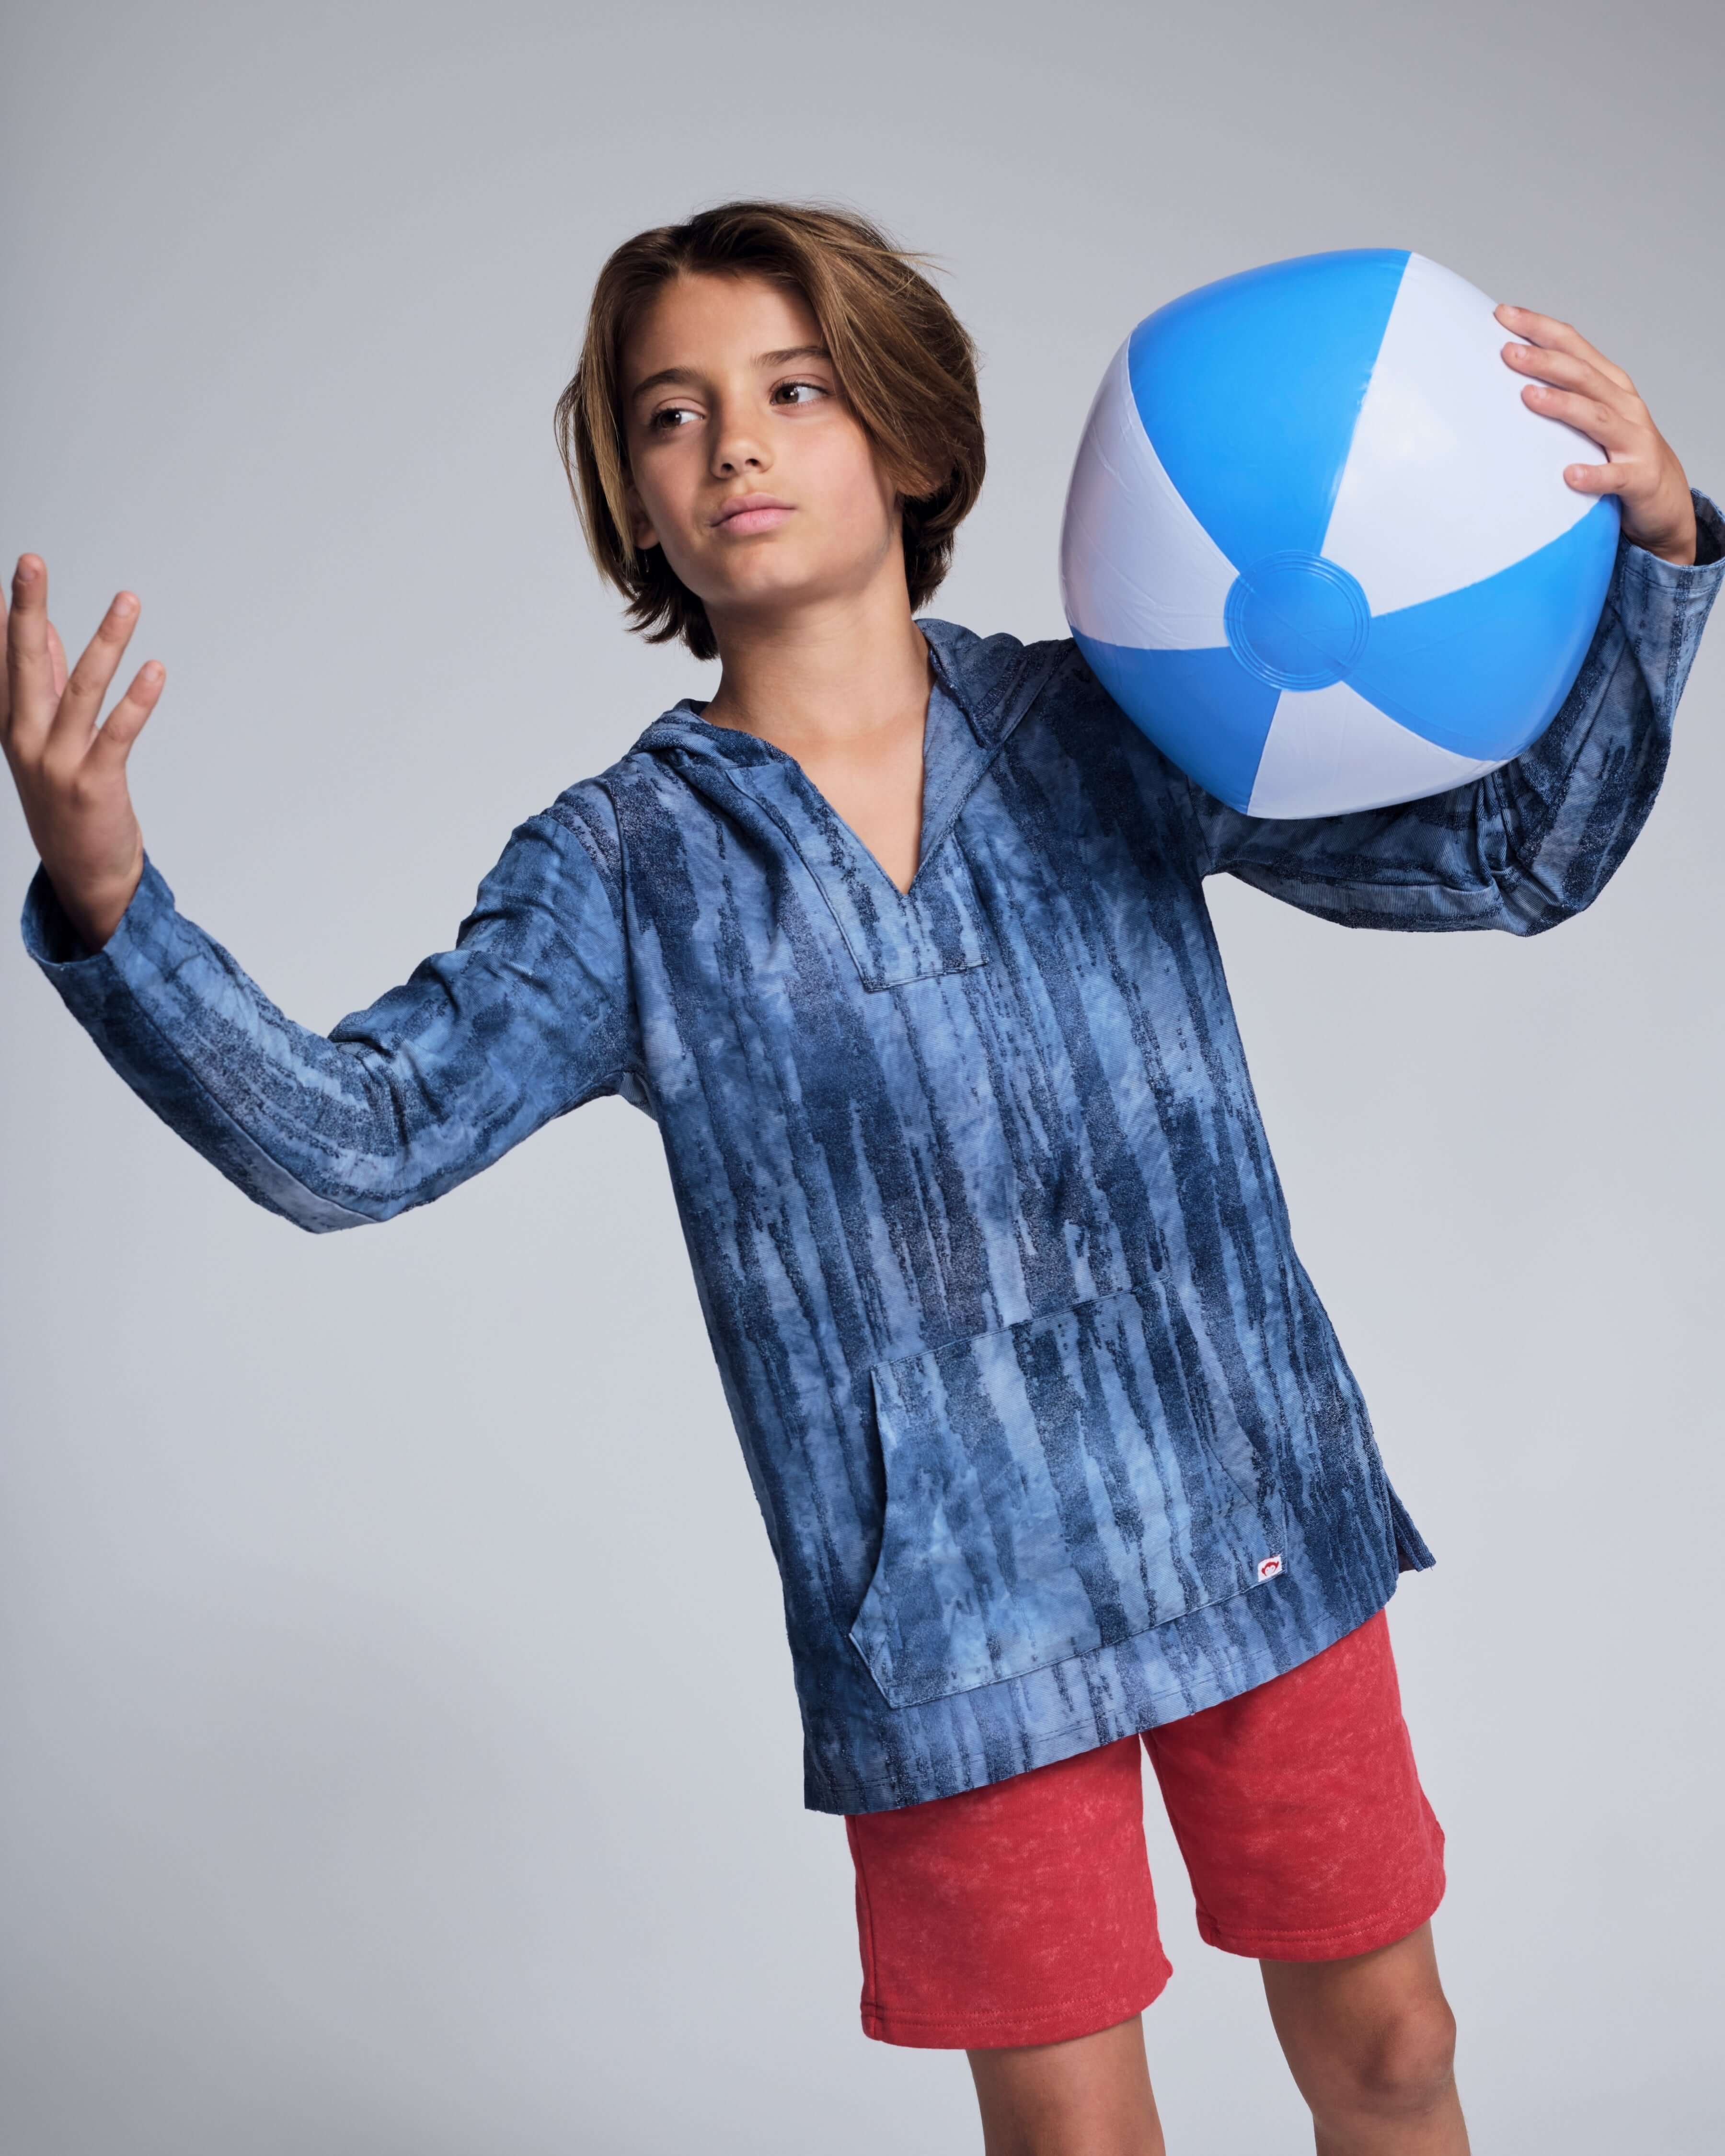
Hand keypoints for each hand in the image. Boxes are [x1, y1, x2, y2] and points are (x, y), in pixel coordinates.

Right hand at [1, 556, 164, 949]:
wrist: (83, 876)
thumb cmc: (68, 800)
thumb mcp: (48, 739)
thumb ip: (49, 683)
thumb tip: (50, 630)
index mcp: (15, 726)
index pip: (3, 661)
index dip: (2, 617)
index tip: (5, 575)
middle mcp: (28, 740)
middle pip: (25, 664)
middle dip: (27, 610)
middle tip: (30, 561)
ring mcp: (58, 763)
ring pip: (82, 691)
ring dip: (104, 642)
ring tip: (127, 600)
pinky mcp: (95, 785)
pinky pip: (117, 735)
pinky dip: (137, 701)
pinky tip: (154, 670)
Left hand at [1496, 305, 1696, 565]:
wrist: (1665, 494)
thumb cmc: (1619, 450)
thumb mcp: (1594, 415)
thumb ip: (1562, 395)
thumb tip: (1506, 378)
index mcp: (1610, 385)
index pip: (1574, 347)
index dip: (1541, 328)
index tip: (1503, 314)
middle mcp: (1624, 405)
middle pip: (1582, 375)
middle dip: (1545, 360)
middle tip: (1507, 352)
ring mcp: (1634, 440)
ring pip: (1596, 417)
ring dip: (1562, 405)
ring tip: (1528, 396)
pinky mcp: (1638, 477)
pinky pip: (1614, 476)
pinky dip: (1593, 474)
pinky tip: (1570, 475)